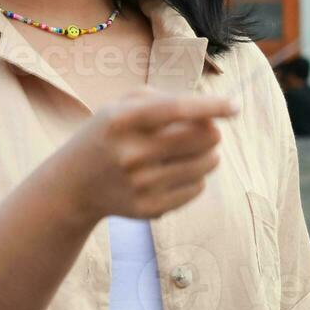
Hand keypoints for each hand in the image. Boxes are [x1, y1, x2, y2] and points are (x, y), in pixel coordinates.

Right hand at [51, 87, 238, 224]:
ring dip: (209, 154)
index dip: (210, 106)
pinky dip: (197, 177)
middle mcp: (131, 153)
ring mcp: (140, 185)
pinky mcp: (149, 209)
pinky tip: (178, 172)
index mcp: (122, 120)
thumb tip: (211, 113)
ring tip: (194, 151)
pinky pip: (197, 189)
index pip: (176, 109)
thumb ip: (163, 99)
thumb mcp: (121, 106)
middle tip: (206, 131)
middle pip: (201, 138)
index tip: (235, 106)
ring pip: (205, 165)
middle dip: (212, 131)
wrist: (73, 185)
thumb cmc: (107, 134)